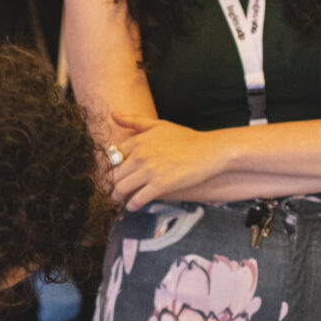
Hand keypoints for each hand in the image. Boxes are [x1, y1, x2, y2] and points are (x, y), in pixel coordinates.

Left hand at [107, 115, 223, 209]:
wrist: (209, 151)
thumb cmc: (186, 138)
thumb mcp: (158, 124)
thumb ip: (134, 121)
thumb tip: (113, 114)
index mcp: (137, 141)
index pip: (112, 157)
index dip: (111, 168)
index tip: (113, 174)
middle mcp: (140, 155)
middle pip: (113, 175)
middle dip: (111, 184)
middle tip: (113, 190)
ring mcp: (149, 171)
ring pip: (121, 189)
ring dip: (118, 196)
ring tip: (120, 199)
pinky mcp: (160, 185)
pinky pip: (137, 199)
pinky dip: (131, 205)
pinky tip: (133, 206)